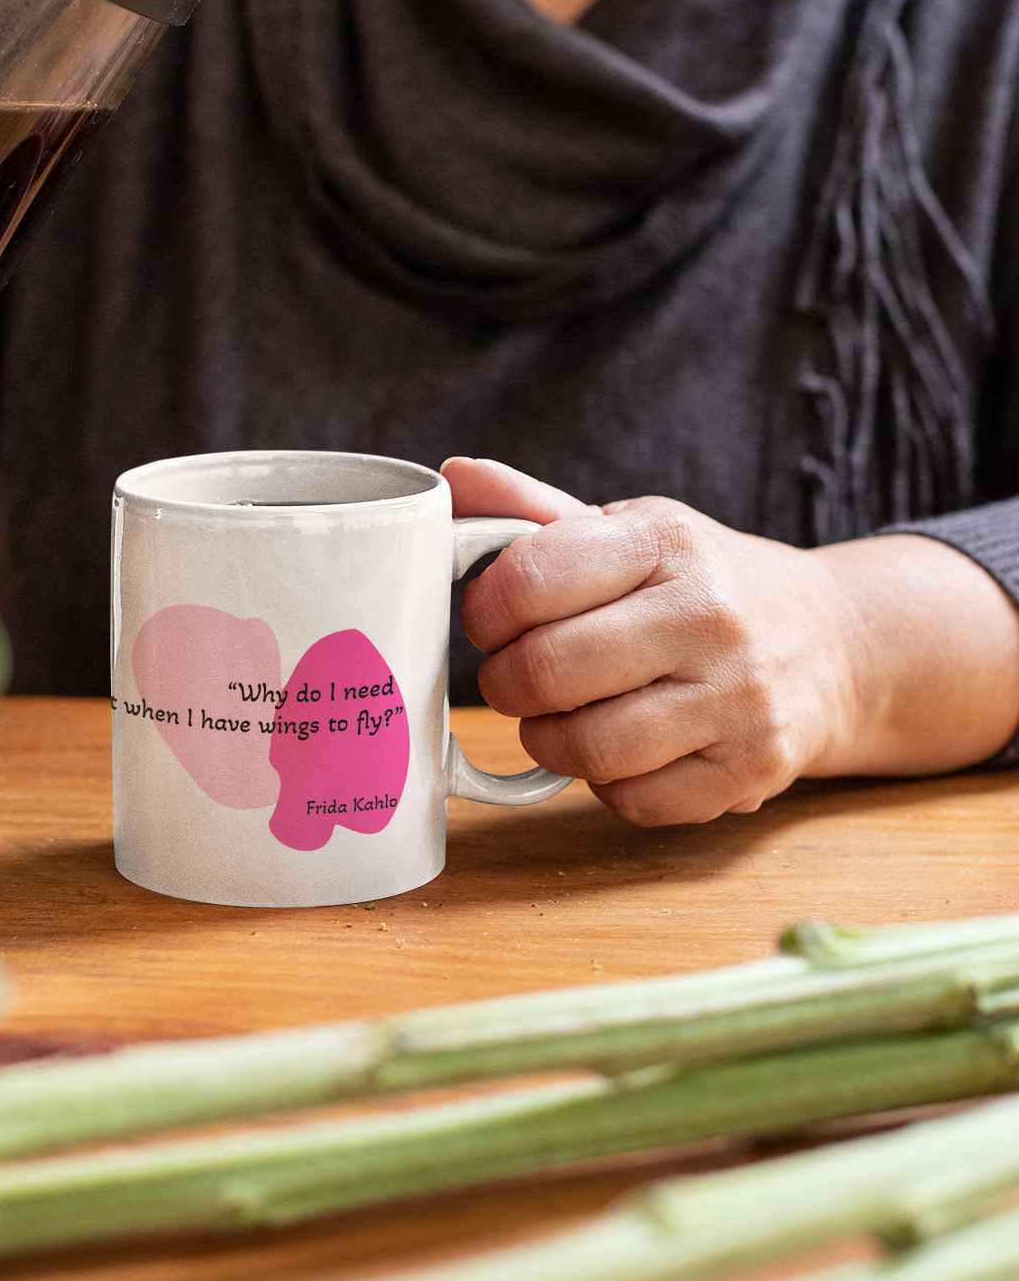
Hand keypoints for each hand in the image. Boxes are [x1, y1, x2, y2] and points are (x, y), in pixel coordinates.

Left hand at [443, 456, 1018, 826]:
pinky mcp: (753, 768)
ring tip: (558, 717)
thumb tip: (450, 478)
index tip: (489, 621)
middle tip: (514, 679)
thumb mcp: (628, 531)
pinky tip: (620, 751)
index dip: (484, 611)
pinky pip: (635, 801)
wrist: (829, 641)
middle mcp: (709, 614)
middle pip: (548, 672)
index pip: (530, 579)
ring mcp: (739, 696)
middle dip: (506, 684)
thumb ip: (533, 512)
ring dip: (548, 741)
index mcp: (665, 540)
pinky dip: (607, 785)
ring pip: (588, 748)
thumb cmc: (698, 585)